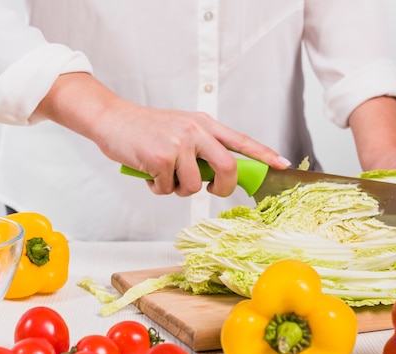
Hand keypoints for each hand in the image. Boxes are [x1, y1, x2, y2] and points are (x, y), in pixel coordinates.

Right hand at [35, 73, 289, 196]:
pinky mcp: (160, 157)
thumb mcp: (180, 130)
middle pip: (228, 167)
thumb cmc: (146, 129)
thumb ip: (202, 148)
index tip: (282, 164)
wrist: (112, 119)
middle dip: (223, 187)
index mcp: (204, 124)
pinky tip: (148, 174)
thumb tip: (219, 178)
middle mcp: (196, 131)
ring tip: (164, 176)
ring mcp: (178, 143)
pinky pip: (168, 188)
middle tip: (211, 191)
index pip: (240, 140)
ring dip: (178, 190)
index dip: (263, 154)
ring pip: (194, 186)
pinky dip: (158, 189)